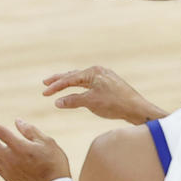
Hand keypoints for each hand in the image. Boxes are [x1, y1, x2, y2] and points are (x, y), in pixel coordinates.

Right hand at [42, 65, 159, 123]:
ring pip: (83, 80)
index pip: (69, 78)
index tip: (44, 92)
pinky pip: (91, 84)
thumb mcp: (91, 102)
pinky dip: (81, 88)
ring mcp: (105, 77)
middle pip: (74, 75)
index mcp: (92, 72)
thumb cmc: (114, 104)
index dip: (56, 86)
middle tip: (46, 83)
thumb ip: (73, 101)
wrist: (136, 108)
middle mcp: (98, 71)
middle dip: (60, 80)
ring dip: (70, 84)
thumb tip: (57, 102)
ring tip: (59, 86)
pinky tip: (79, 92)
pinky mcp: (110, 85)